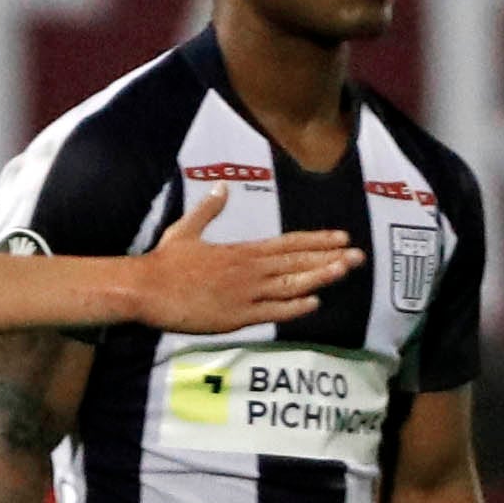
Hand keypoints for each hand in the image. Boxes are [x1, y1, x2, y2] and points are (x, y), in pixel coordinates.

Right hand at [130, 191, 362, 334]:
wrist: (145, 289)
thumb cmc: (162, 262)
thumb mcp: (185, 230)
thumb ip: (208, 209)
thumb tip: (222, 186)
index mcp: (239, 250)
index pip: (287, 243)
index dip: (315, 240)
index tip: (340, 237)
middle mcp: (248, 270)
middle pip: (296, 263)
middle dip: (329, 257)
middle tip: (358, 255)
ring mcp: (244, 294)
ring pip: (291, 285)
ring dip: (320, 277)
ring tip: (344, 271)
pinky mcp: (235, 316)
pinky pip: (273, 312)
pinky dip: (295, 307)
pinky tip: (314, 302)